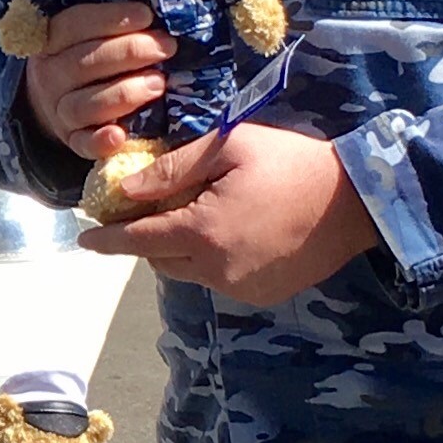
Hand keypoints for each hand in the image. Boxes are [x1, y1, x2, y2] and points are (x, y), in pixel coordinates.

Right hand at [22, 0, 176, 159]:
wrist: (58, 99)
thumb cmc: (88, 55)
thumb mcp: (88, 33)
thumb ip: (113, 21)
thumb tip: (154, 8)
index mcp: (50, 41)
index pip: (73, 25)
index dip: (110, 19)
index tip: (146, 15)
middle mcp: (49, 76)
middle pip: (83, 64)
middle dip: (128, 52)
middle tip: (165, 47)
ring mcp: (59, 110)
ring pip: (83, 104)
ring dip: (123, 92)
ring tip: (158, 83)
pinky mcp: (72, 140)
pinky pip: (82, 144)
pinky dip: (100, 141)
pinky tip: (120, 135)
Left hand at [77, 123, 382, 304]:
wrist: (358, 201)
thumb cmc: (292, 163)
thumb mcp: (229, 147)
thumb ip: (174, 169)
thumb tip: (129, 189)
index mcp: (204, 232)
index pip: (138, 241)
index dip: (107, 239)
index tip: (84, 239)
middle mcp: (217, 269)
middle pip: (160, 258)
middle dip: (146, 237)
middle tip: (148, 208)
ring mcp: (241, 288)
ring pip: (188, 272)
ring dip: (180, 248)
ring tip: (195, 213)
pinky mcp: (262, 295)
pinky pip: (218, 280)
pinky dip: (210, 259)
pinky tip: (230, 230)